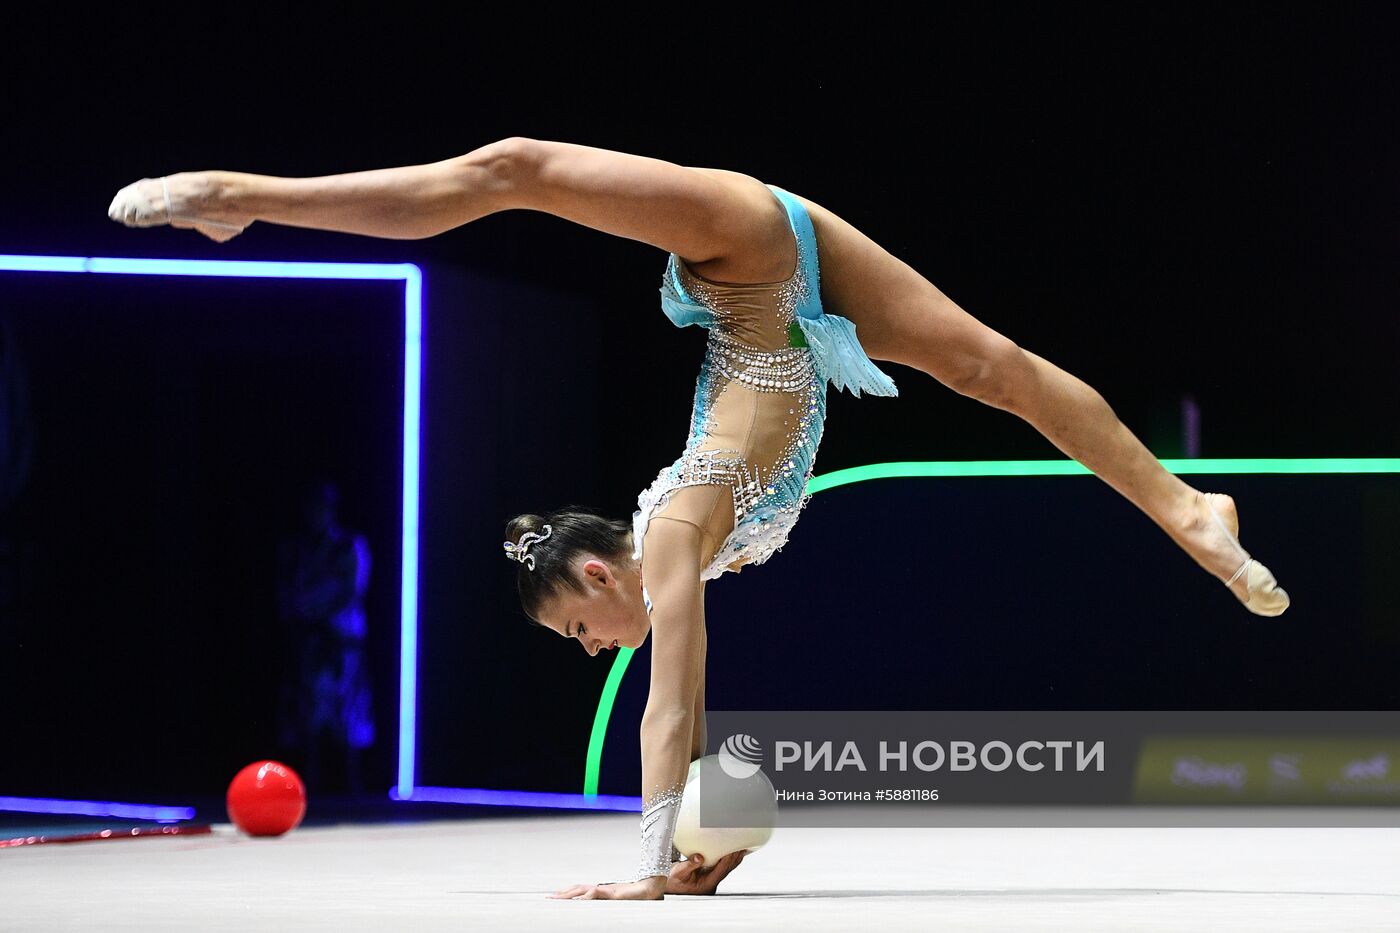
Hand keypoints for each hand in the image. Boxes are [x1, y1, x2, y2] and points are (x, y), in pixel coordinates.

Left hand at [546, 875, 665, 899]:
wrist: (648, 889)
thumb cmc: (633, 897)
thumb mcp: (616, 903)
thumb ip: (605, 904)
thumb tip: (594, 907)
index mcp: (599, 891)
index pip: (578, 891)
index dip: (566, 893)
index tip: (554, 898)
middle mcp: (599, 889)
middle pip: (576, 889)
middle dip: (561, 894)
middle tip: (547, 899)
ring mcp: (604, 890)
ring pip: (582, 890)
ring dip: (568, 894)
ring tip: (557, 899)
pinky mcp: (611, 893)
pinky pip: (596, 894)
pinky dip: (586, 896)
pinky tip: (578, 900)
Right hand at [665, 850, 746, 894]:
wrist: (669, 887)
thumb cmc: (673, 882)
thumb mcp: (679, 872)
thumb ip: (689, 864)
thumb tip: (699, 857)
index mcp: (706, 884)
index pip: (721, 871)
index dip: (728, 861)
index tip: (734, 850)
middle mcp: (711, 883)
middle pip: (726, 870)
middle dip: (735, 859)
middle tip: (742, 846)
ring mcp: (710, 880)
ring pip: (725, 869)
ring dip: (732, 859)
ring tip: (740, 848)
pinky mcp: (708, 876)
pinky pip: (720, 867)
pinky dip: (726, 860)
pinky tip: (729, 853)